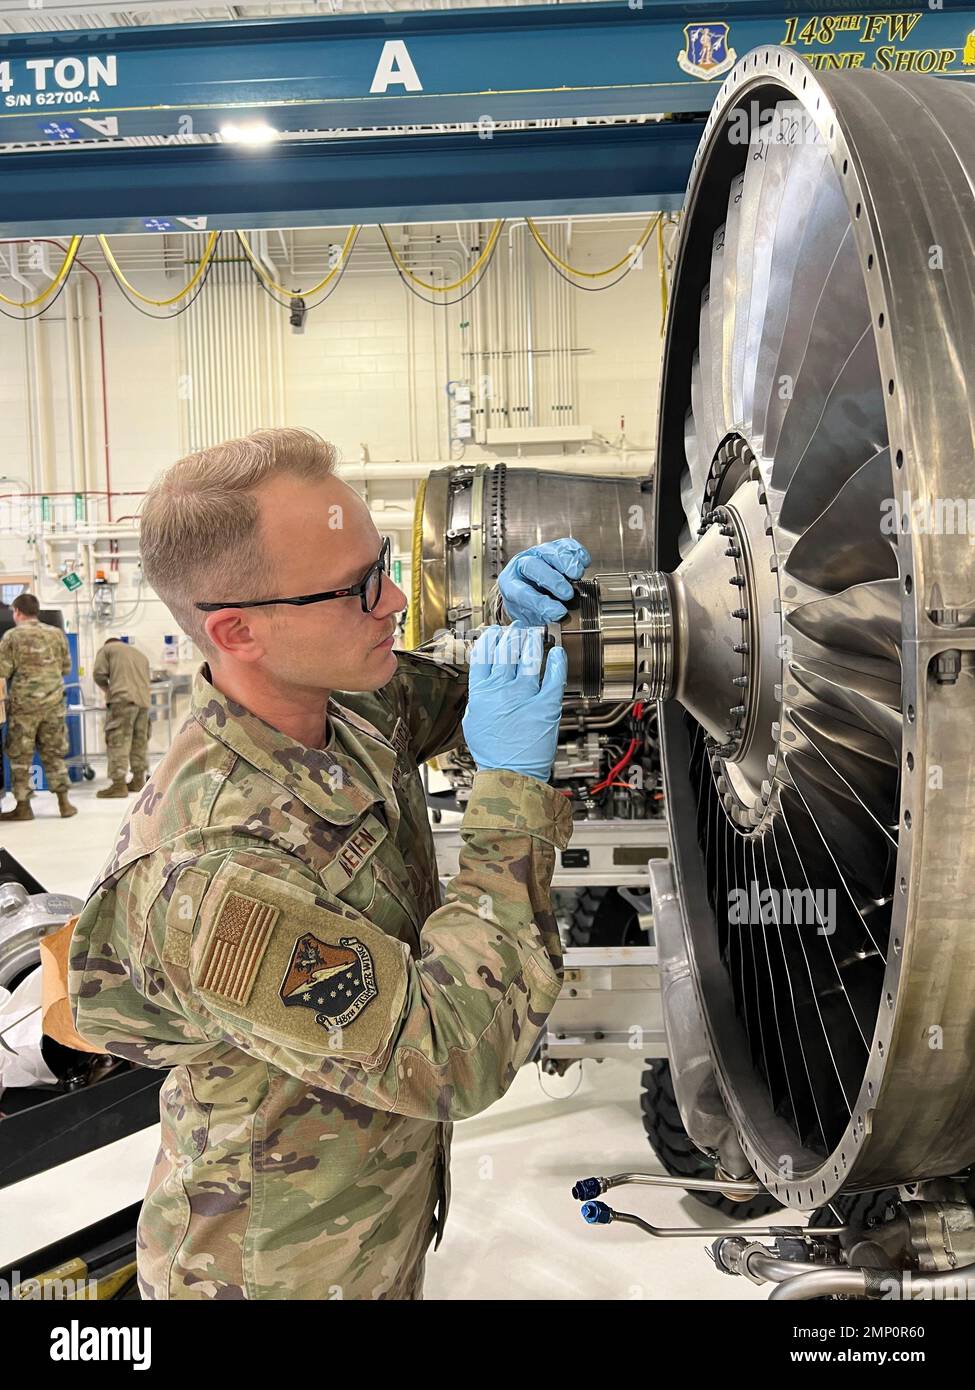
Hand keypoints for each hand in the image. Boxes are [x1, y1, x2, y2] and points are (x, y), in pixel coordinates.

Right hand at [462, 626, 567, 781]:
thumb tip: (485, 676)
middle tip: (518, 629)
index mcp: (481, 692)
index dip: (490, 638)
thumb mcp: (473, 720)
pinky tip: (557, 653)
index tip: (496, 632)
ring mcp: (525, 696)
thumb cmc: (492, 751)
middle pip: (506, 649)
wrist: (510, 773)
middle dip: (512, 635)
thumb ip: (479, 695)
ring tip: (535, 635)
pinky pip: (554, 677)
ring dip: (532, 641)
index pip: (483, 653)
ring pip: (529, 656)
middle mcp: (502, 690)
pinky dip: (557, 661)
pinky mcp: (547, 705)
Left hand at [497, 538, 591, 625]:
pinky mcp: (555, 547)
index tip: (559, 613)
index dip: (540, 603)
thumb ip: (541, 619)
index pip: (520, 592)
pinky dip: (577, 553)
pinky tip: (583, 564)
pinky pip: (566, 545)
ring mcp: (539, 553)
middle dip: (552, 580)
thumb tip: (557, 617)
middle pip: (532, 565)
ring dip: (566, 562)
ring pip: (550, 551)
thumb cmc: (531, 606)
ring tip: (577, 576)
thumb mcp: (531, 618)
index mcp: (509, 584)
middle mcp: (521, 564)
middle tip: (568, 594)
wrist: (536, 590)